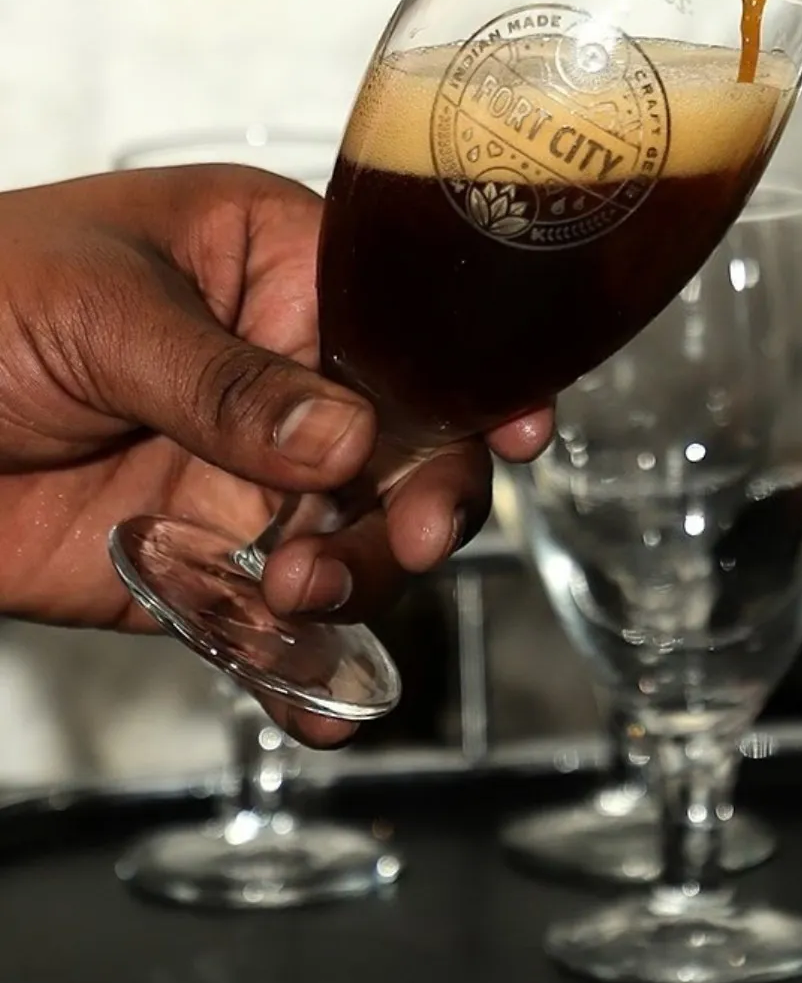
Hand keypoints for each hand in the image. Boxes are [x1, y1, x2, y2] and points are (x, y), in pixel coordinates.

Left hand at [0, 165, 550, 742]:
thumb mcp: (102, 309)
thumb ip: (227, 380)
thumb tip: (349, 440)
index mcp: (275, 270)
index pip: (406, 319)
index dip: (472, 372)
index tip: (518, 423)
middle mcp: (281, 377)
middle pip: (405, 442)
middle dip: (428, 492)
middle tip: (409, 534)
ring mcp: (240, 477)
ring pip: (354, 539)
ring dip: (357, 579)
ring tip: (300, 589)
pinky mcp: (189, 570)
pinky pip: (268, 626)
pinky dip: (302, 673)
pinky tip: (328, 712)